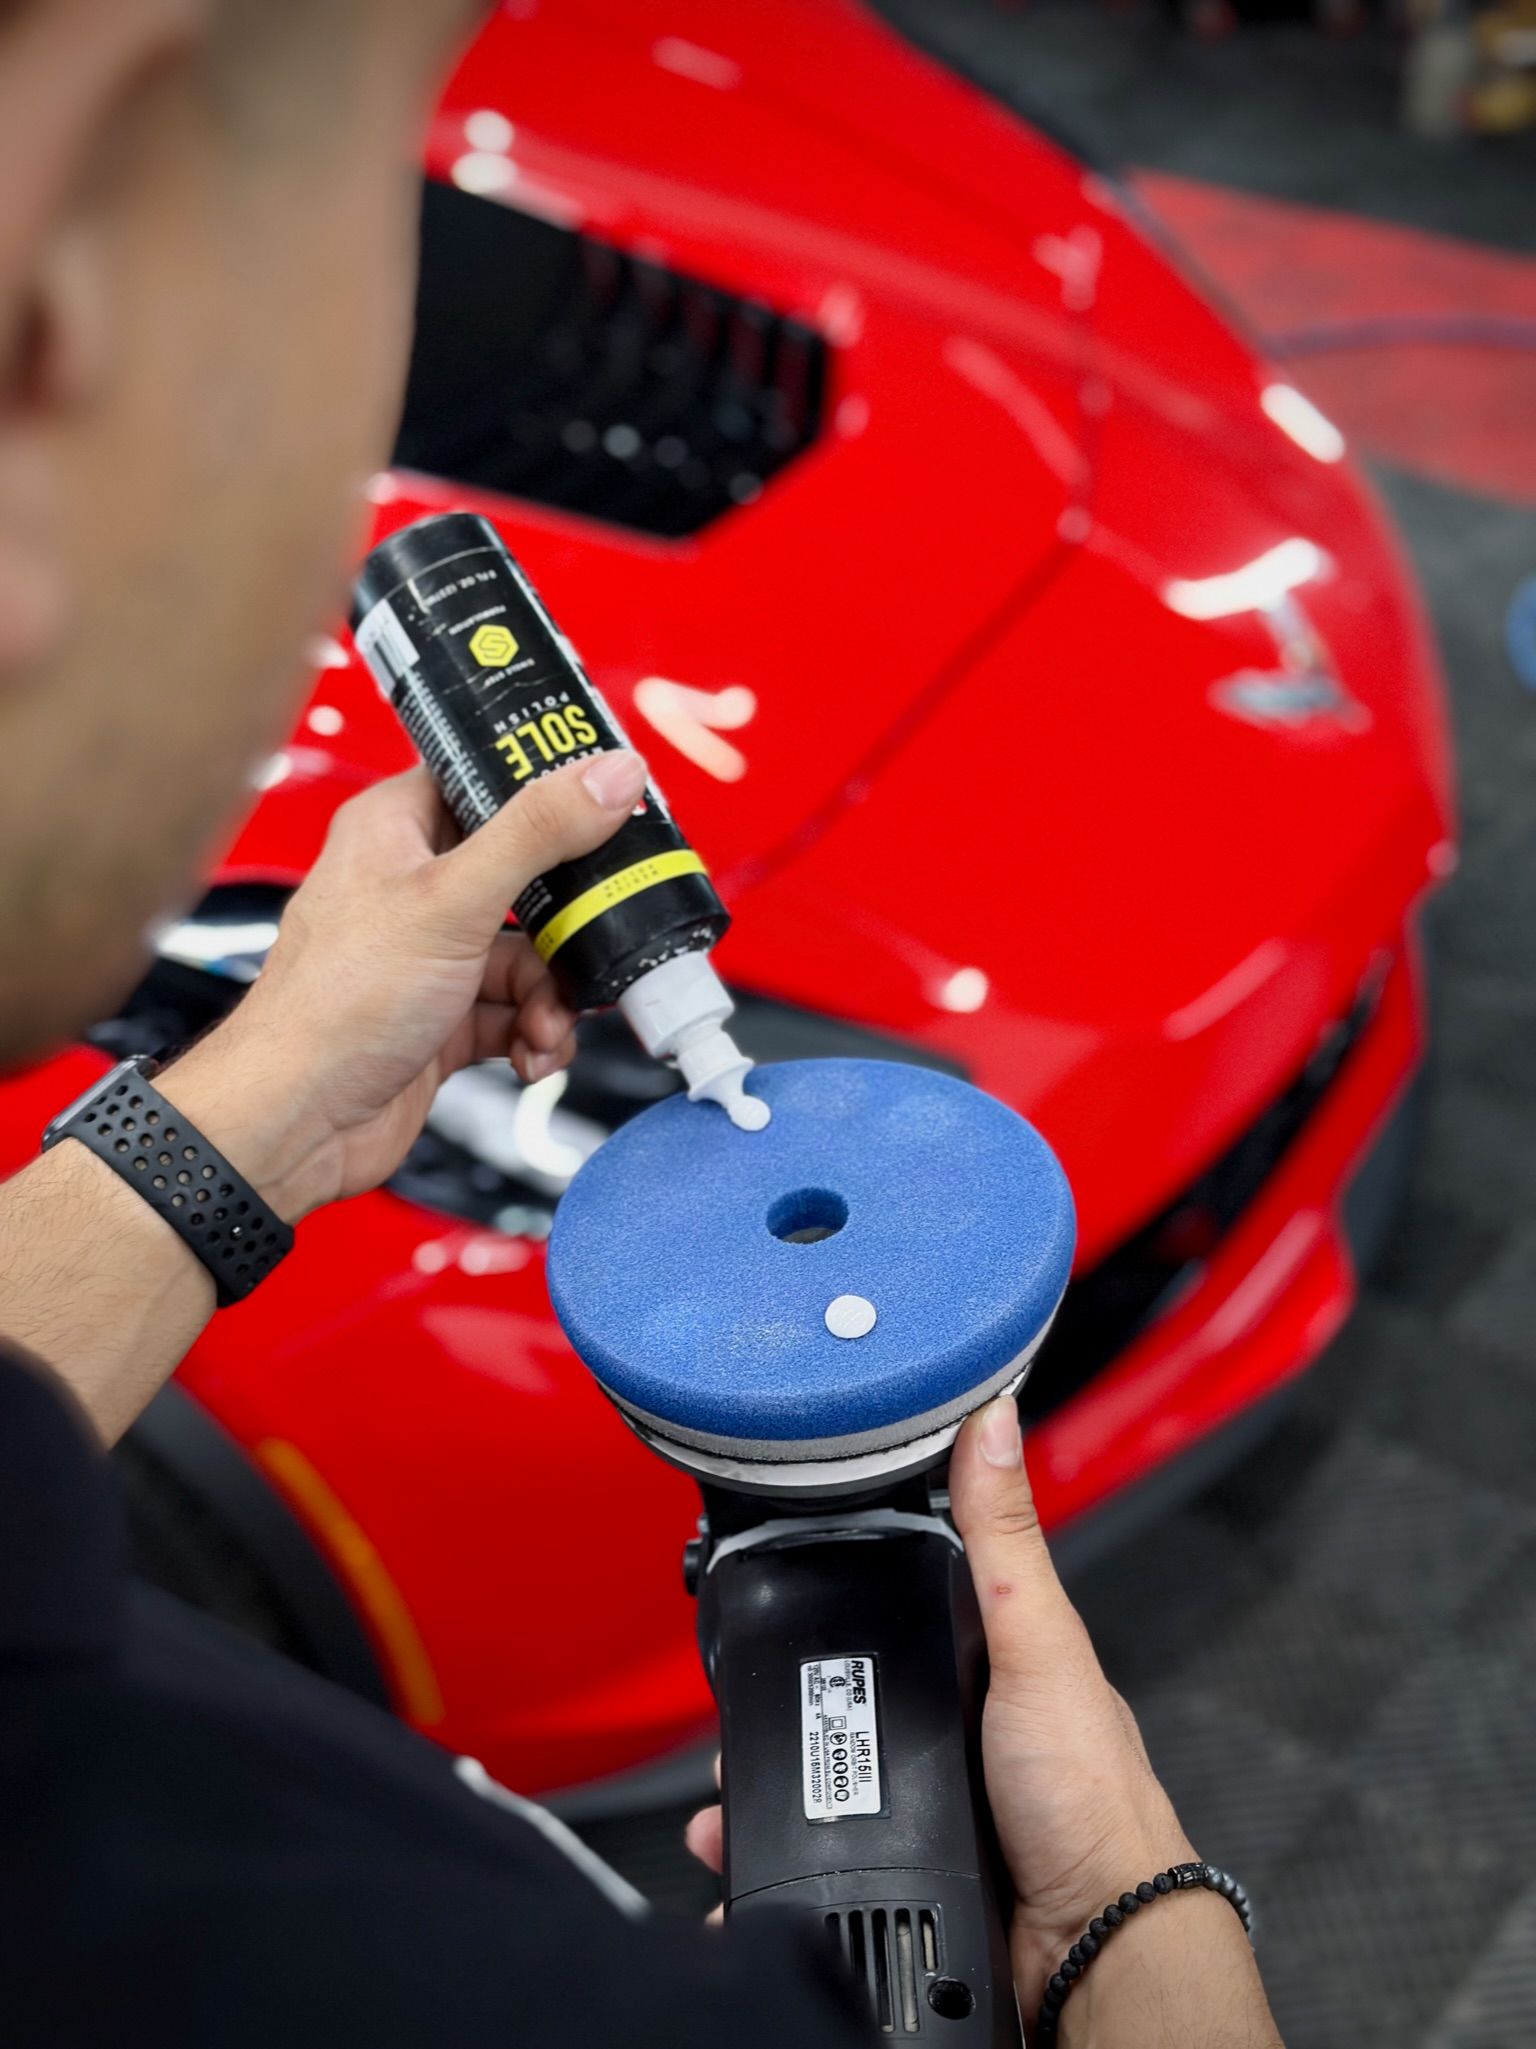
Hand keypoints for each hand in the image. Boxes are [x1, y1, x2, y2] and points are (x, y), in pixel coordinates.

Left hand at [159, 750, 647, 1221]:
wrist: (299, 1122)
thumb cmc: (336, 1005)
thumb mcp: (454, 901)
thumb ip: (538, 834)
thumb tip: (611, 774)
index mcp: (396, 828)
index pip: (483, 779)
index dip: (546, 790)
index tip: (608, 808)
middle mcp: (412, 886)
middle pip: (526, 878)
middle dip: (566, 927)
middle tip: (592, 941)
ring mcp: (430, 955)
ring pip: (530, 956)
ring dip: (552, 997)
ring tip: (546, 1025)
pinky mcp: (443, 1016)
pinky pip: (515, 1011)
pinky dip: (533, 1034)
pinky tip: (531, 1054)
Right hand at [683, 1398, 1200, 2009]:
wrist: (1091, 1951)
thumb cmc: (1092, 1800)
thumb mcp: (1039, 1645)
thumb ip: (1007, 1539)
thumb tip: (992, 1419)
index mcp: (993, 1662)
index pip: (899, 1609)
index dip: (835, 1601)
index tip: (773, 1591)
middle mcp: (958, 1731)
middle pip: (843, 1704)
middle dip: (776, 1719)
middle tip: (732, 1726)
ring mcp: (929, 1805)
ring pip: (821, 1785)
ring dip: (763, 1795)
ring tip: (723, 1800)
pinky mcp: (907, 1870)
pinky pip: (822, 1857)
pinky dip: (775, 1859)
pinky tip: (745, 1857)